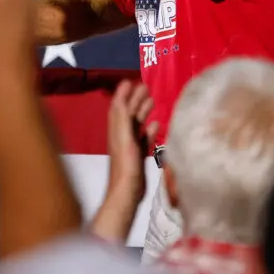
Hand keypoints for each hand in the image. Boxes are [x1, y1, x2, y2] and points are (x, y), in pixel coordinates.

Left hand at [105, 81, 157, 202]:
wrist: (126, 192)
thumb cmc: (126, 165)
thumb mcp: (123, 138)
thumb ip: (122, 118)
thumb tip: (121, 97)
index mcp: (117, 130)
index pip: (119, 106)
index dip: (123, 93)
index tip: (131, 80)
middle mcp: (121, 135)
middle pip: (128, 113)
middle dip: (135, 99)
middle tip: (146, 86)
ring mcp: (129, 145)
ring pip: (136, 124)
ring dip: (142, 111)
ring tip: (152, 100)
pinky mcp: (137, 155)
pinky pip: (143, 138)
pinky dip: (148, 130)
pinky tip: (156, 125)